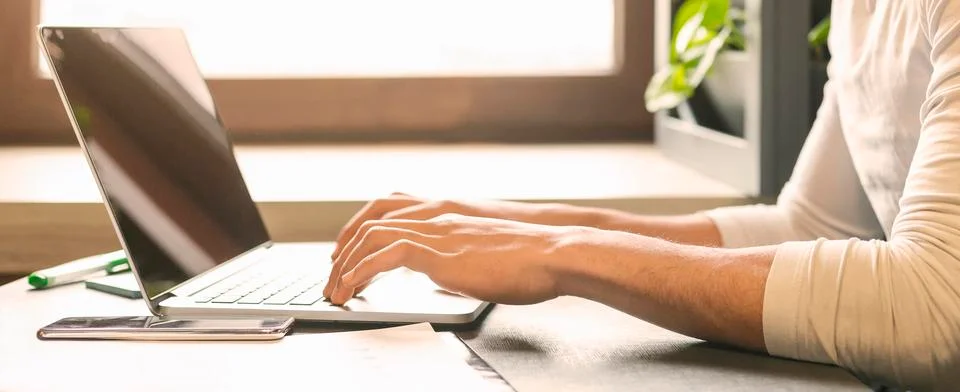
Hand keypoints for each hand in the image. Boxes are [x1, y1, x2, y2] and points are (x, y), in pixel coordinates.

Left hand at [323, 213, 572, 304]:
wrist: (552, 254)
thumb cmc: (530, 260)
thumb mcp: (485, 257)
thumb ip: (458, 260)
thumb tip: (444, 276)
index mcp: (446, 217)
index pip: (389, 214)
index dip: (360, 234)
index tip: (346, 257)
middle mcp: (436, 218)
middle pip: (372, 223)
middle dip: (344, 252)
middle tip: (331, 280)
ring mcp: (437, 232)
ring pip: (372, 236)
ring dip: (346, 264)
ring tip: (334, 291)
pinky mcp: (439, 252)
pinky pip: (386, 254)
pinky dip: (362, 271)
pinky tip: (353, 287)